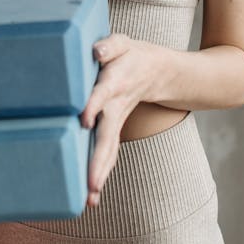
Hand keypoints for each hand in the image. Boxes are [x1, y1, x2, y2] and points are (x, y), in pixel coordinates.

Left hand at [78, 33, 162, 207]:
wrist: (158, 71)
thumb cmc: (131, 54)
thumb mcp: (123, 42)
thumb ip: (109, 46)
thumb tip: (96, 52)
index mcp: (115, 82)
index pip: (102, 93)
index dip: (94, 105)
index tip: (84, 121)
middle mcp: (115, 106)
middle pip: (107, 135)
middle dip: (99, 160)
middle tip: (91, 185)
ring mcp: (116, 120)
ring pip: (108, 150)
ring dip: (100, 174)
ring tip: (90, 200)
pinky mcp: (114, 128)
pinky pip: (108, 153)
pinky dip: (101, 173)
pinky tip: (90, 196)